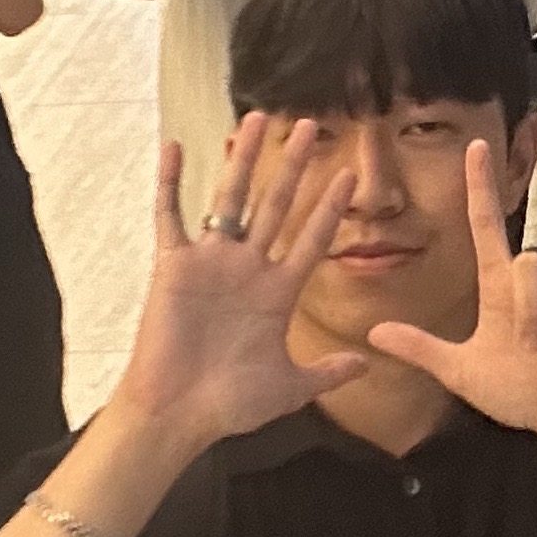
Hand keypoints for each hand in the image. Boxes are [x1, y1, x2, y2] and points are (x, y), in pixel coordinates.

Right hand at [118, 115, 364, 451]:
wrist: (178, 416)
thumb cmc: (229, 405)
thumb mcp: (290, 387)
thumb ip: (328, 371)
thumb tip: (366, 363)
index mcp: (277, 293)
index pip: (311, 238)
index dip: (330, 208)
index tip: (350, 175)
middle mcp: (247, 269)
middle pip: (276, 205)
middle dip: (294, 166)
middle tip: (311, 126)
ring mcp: (211, 264)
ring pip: (231, 199)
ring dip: (245, 160)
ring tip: (259, 120)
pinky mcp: (173, 266)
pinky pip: (170, 216)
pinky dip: (170, 182)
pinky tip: (175, 147)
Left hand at [366, 141, 536, 445]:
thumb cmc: (523, 391)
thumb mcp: (464, 373)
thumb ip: (424, 350)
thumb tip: (373, 334)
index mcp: (503, 287)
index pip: (486, 226)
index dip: (480, 186)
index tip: (474, 147)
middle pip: (529, 263)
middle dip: (529, 315)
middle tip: (535, 350)